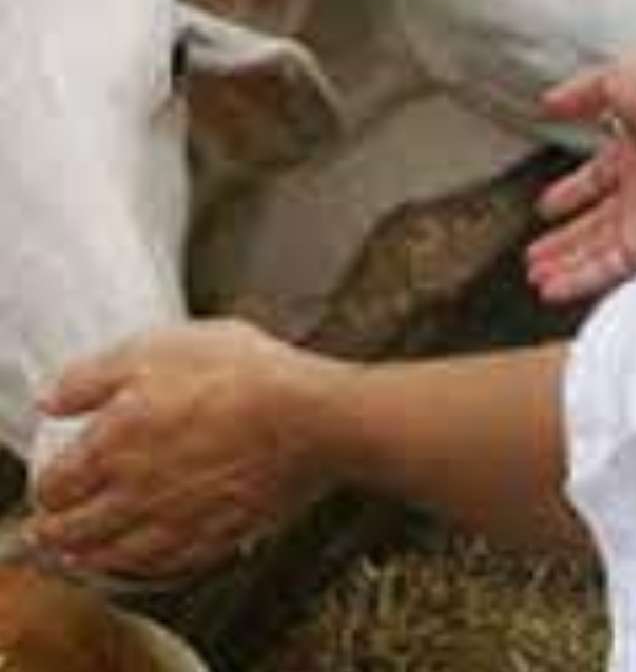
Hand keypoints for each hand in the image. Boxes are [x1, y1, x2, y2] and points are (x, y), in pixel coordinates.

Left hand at [29, 320, 347, 577]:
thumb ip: (92, 376)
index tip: (46, 481)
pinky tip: (143, 560)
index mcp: (114, 444)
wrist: (308, 416)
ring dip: (89, 558)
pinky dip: (142, 569)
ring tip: (80, 557)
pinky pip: (165, 567)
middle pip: (77, 531)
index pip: (57, 483)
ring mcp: (176, 522)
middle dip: (54, 533)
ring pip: (116, 556)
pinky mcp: (215, 536)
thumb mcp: (155, 348)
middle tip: (46, 532)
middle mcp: (137, 493)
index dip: (45, 484)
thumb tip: (51, 399)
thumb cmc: (239, 374)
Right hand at [527, 51, 635, 302]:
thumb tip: (549, 102)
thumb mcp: (620, 78)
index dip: (574, 191)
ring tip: (536, 279)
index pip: (602, 176)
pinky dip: (580, 280)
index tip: (547, 205)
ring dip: (567, 267)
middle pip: (600, 222)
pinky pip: (614, 266)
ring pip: (603, 251)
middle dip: (567, 241)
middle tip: (536, 256)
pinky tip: (552, 291)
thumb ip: (581, 92)